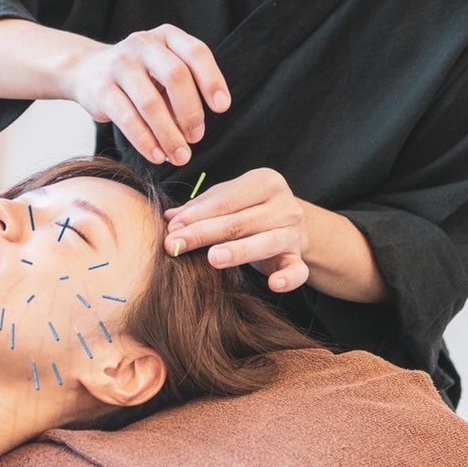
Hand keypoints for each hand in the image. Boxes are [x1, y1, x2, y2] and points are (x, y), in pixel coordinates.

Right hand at [62, 24, 229, 165]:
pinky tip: (156, 155)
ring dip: (168, 134)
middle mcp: (143, 44)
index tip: (222, 108)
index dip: (212, 80)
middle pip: (176, 76)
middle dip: (191, 111)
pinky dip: (145, 141)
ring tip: (179, 156)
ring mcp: (120, 64)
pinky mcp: (101, 89)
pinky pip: (127, 118)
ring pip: (150, 102)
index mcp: (167, 36)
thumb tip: (196, 130)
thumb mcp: (163, 69)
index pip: (196, 53)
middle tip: (197, 137)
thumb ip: (183, 90)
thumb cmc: (140, 75)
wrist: (87, 70)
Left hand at [162, 168, 310, 292]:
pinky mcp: (299, 257)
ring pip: (266, 242)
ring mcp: (293, 232)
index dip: (197, 214)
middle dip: (204, 234)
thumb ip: (200, 207)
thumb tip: (169, 218)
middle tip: (175, 246)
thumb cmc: (250, 209)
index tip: (172, 228)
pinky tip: (274, 285)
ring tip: (213, 259)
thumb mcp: (227, 200)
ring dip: (239, 251)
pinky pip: (297, 270)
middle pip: (240, 221)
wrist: (289, 224)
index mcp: (265, 181)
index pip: (226, 199)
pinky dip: (288, 278)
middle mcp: (284, 204)